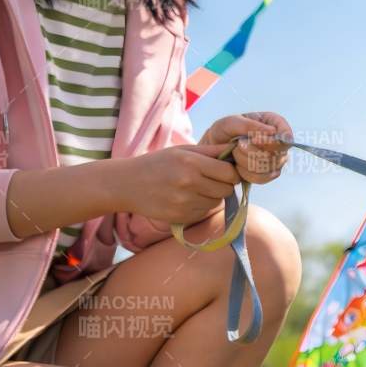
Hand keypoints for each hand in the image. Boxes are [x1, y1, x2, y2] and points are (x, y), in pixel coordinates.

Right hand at [104, 143, 242, 224]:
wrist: (127, 184)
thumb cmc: (158, 163)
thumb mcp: (183, 150)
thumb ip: (212, 151)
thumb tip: (238, 149)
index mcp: (191, 163)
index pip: (230, 173)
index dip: (231, 173)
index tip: (224, 171)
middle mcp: (189, 183)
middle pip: (227, 189)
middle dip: (223, 185)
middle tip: (210, 180)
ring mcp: (184, 202)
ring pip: (217, 202)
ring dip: (212, 196)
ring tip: (195, 188)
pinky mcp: (181, 217)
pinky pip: (204, 212)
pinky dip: (200, 206)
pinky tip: (185, 198)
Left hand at [202, 112, 291, 184]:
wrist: (214, 149)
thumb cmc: (224, 131)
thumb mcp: (231, 122)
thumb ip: (249, 125)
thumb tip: (272, 131)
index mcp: (275, 124)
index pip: (286, 136)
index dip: (271, 141)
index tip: (253, 139)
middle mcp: (280, 143)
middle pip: (276, 154)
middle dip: (252, 151)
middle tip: (238, 144)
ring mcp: (276, 160)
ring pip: (267, 167)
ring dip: (246, 161)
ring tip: (236, 153)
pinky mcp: (268, 174)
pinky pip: (262, 178)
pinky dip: (246, 173)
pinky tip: (238, 165)